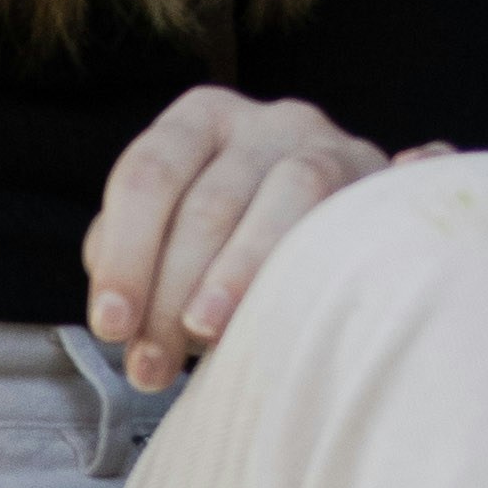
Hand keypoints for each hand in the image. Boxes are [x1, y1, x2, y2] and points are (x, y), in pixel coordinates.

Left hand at [83, 88, 442, 392]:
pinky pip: (353, 201)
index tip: (111, 326)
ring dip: (239, 274)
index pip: (147, 176)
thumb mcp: (173, 241)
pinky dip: (323, 240)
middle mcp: (262, 121)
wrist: (338, 228)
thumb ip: (140, 260)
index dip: (125, 255)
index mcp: (197, 123)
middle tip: (151, 366)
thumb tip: (121, 316)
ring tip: (207, 335)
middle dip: (170, 292)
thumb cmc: (233, 246)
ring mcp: (326, 143)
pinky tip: (303, 291)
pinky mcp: (376, 177)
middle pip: (208, 201)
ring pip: (286, 197)